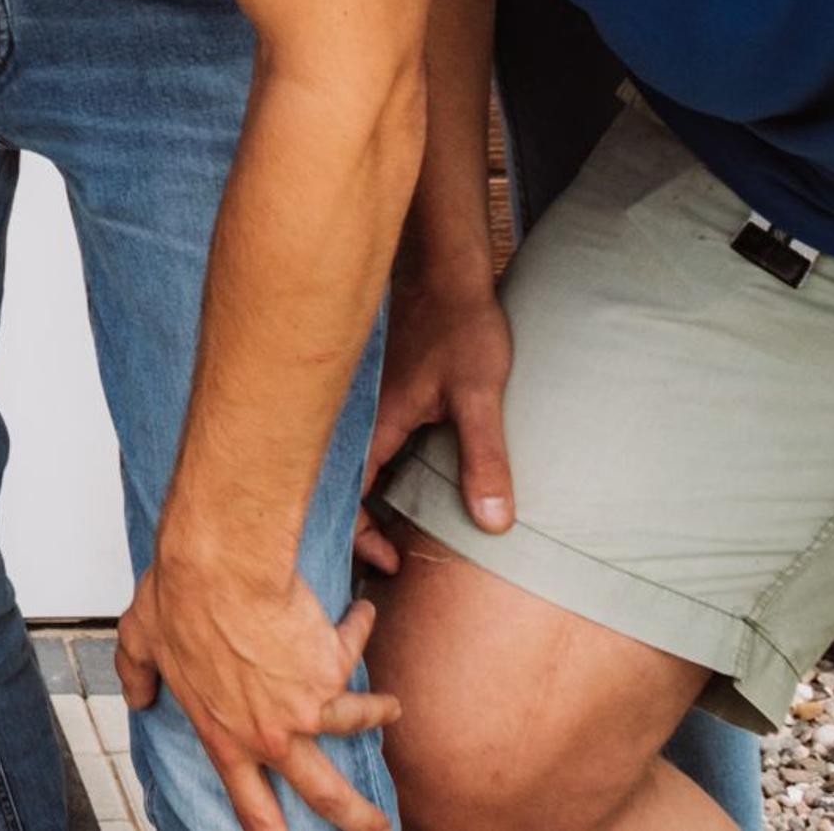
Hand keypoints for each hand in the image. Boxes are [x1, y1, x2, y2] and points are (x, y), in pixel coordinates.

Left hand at [115, 557, 397, 830]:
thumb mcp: (141, 643)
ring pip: (358, 723)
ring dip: (379, 713)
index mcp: (226, 738)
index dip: (272, 830)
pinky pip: (355, 645)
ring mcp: (308, 705)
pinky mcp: (333, 664)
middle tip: (377, 826)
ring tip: (389, 709)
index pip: (253, 808)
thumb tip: (137, 694)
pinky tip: (363, 614)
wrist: (220, 567)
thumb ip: (138, 676)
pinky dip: (360, 627)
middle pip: (327, 795)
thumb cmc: (178, 599)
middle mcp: (273, 734)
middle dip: (358, 818)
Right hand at [353, 268, 509, 576]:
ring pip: (349, 462)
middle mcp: (361, 415)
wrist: (447, 269)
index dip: (361, 539)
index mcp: (376, 423)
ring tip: (391, 530)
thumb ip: (484, 458)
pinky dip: (372, 470)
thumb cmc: (463, 327)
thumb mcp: (480, 395)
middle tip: (388, 557)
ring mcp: (366, 400)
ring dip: (364, 499)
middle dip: (357, 527)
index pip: (349, 498)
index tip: (393, 563)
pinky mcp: (379, 388)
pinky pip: (363, 440)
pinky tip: (400, 479)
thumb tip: (494, 524)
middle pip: (340, 484)